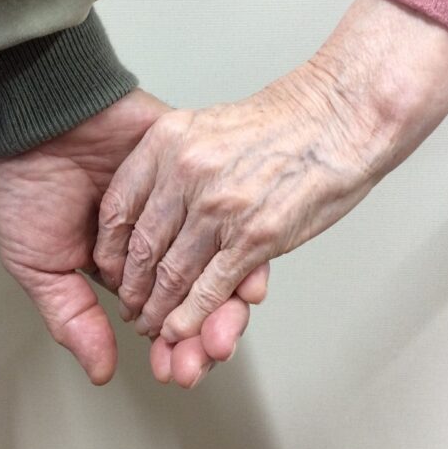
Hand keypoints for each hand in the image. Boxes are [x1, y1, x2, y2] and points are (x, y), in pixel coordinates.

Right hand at [0, 88, 268, 386]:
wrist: (34, 118)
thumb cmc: (26, 186)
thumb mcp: (41, 264)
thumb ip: (73, 315)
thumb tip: (102, 370)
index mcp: (126, 263)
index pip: (161, 311)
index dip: (172, 345)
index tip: (178, 371)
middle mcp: (161, 237)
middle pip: (198, 295)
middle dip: (203, 335)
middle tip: (202, 362)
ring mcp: (181, 205)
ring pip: (219, 262)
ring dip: (223, 304)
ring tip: (219, 337)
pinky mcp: (195, 171)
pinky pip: (228, 215)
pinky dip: (237, 250)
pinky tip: (244, 284)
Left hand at [94, 0, 447, 341]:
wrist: (338, 118)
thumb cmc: (281, 124)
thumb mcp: (206, 127)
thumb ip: (174, 165)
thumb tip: (153, 208)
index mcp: (167, 142)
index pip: (117, 209)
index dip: (110, 250)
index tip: (110, 270)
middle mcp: (186, 173)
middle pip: (141, 248)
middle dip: (132, 289)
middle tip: (130, 307)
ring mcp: (219, 207)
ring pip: (171, 275)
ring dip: (158, 310)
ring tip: (153, 326)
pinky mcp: (255, 237)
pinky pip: (209, 288)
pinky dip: (190, 317)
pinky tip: (179, 330)